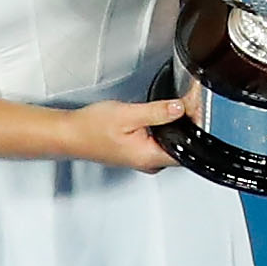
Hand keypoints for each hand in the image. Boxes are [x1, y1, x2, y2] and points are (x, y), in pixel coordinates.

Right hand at [57, 95, 186, 173]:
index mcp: (150, 158)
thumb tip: (181, 108)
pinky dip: (163, 128)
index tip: (197, 110)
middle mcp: (149, 163)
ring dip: (175, 125)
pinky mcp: (137, 152)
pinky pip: (159, 142)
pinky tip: (157, 116)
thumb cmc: (91, 128)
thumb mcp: (128, 115)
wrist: (69, 134)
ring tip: (175, 106)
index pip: (189, 150)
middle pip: (182, 146)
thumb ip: (157, 112)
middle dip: (188, 124)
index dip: (196, 128)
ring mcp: (143, 159)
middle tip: (189, 102)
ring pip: (170, 143)